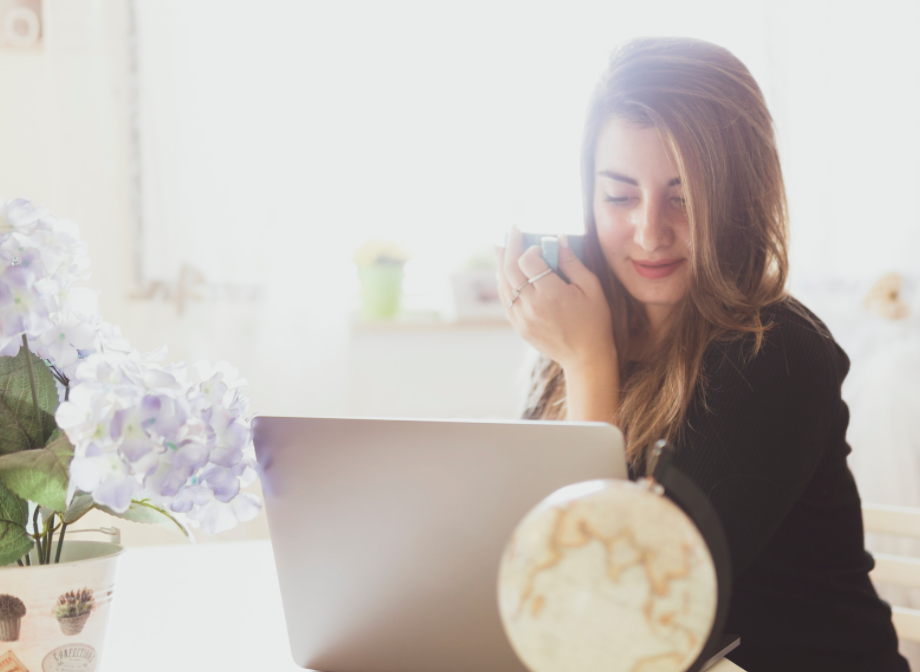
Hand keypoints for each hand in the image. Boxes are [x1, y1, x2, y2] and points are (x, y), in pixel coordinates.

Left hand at [495, 228, 616, 372]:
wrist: (586, 356)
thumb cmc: (594, 320)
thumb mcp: (591, 287)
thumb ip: (572, 262)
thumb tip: (559, 238)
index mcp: (551, 293)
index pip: (528, 261)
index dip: (530, 249)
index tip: (538, 246)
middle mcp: (532, 305)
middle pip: (510, 269)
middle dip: (509, 247)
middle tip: (511, 232)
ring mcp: (522, 317)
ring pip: (503, 284)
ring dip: (501, 264)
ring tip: (501, 248)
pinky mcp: (519, 326)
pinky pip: (505, 300)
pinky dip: (503, 284)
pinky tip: (505, 273)